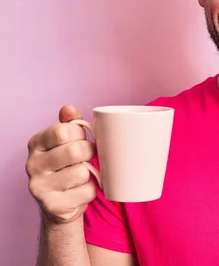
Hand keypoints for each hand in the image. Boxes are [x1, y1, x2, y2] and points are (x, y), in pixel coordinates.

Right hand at [26, 105, 96, 224]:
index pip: (63, 131)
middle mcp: (32, 165)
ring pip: (82, 172)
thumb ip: (69, 124)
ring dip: (90, 174)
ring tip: (82, 176)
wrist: (60, 204)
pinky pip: (87, 191)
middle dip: (89, 153)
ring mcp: (39, 187)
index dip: (81, 134)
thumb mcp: (67, 142)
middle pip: (75, 151)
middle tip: (87, 158)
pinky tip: (80, 191)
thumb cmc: (67, 165)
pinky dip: (90, 191)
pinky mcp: (52, 206)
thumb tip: (68, 108)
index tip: (81, 139)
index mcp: (36, 143)